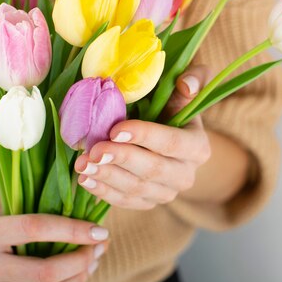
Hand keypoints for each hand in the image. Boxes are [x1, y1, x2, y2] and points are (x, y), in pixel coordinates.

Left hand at [74, 65, 211, 209]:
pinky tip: (84, 179)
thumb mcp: (183, 90)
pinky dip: (103, 192)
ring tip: (82, 163)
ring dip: (107, 177)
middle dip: (121, 159)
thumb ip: (193, 78)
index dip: (144, 136)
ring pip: (136, 189)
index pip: (171, 143)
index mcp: (198, 147)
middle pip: (153, 170)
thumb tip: (186, 84)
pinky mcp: (147, 203)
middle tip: (94, 150)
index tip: (115, 129)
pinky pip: (125, 202)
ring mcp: (167, 193)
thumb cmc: (171, 107)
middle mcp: (186, 175)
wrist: (167, 140)